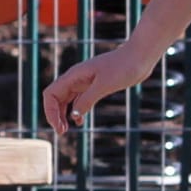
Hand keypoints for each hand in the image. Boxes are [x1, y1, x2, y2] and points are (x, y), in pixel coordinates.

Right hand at [42, 45, 156, 135]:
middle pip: (56, 98)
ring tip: (66, 130)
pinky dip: (75, 111)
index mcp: (74, 76)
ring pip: (66, 100)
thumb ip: (87, 100)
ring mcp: (85, 82)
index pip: (51, 94)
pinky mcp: (95, 86)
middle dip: (55, 115)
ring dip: (63, 114)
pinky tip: (80, 121)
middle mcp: (76, 79)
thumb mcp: (104, 85)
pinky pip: (78, 100)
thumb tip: (73, 116)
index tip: (59, 127)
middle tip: (62, 132)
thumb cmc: (123, 67)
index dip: (50, 111)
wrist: (140, 57)